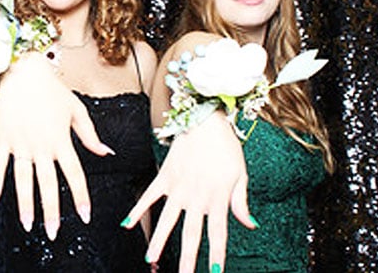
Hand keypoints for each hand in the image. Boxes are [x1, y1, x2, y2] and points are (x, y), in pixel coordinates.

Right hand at [0, 52, 112, 239]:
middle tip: (54, 234)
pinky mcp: (3, 138)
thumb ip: (90, 134)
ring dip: (25, 204)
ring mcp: (19, 143)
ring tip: (27, 226)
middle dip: (51, 212)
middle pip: (47, 185)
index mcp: (61, 140)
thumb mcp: (77, 109)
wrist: (23, 70)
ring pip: (23, 180)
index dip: (80, 197)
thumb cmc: (53, 90)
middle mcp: (40, 145)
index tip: (85, 216)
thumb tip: (107, 153)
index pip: (74, 174)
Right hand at [122, 111, 255, 271]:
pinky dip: (137, 210)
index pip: (218, 235)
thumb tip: (250, 225)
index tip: (214, 272)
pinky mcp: (164, 176)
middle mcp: (196, 197)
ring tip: (152, 260)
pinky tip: (127, 224)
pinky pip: (149, 196)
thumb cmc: (226, 147)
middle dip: (187, 260)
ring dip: (159, 241)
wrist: (204, 119)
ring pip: (167, 220)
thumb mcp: (241, 174)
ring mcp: (178, 188)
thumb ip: (241, 202)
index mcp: (217, 199)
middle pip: (191, 235)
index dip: (216, 255)